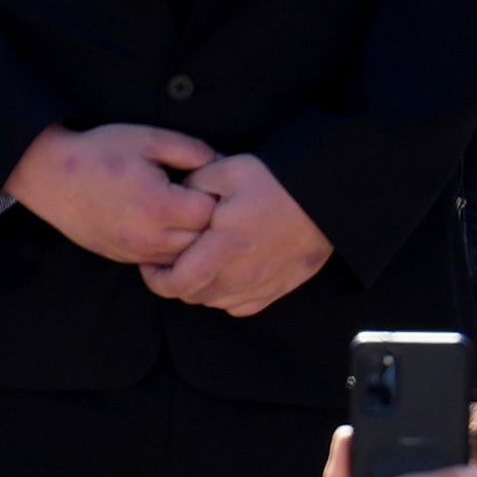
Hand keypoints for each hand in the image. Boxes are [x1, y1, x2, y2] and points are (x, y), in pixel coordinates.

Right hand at [13, 121, 220, 269]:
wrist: (51, 177)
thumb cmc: (100, 152)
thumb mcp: (149, 139)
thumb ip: (192, 150)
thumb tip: (223, 163)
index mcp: (159, 206)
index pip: (212, 212)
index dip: (217, 194)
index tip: (209, 179)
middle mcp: (150, 238)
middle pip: (204, 242)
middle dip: (211, 220)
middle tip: (204, 196)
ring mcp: (137, 253)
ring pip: (187, 258)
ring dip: (195, 238)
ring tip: (189, 210)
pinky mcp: (127, 260)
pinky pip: (166, 264)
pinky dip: (176, 249)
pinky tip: (170, 225)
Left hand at [146, 149, 331, 315]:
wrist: (326, 198)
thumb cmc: (277, 182)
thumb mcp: (227, 170)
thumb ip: (193, 185)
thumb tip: (176, 197)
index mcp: (223, 248)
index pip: (177, 284)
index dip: (156, 278)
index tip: (150, 263)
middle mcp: (241, 275)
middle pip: (194, 296)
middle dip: (175, 282)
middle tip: (169, 261)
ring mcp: (261, 285)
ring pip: (215, 302)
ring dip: (200, 289)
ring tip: (197, 264)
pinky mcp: (278, 288)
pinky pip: (242, 306)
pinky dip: (227, 296)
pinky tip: (227, 274)